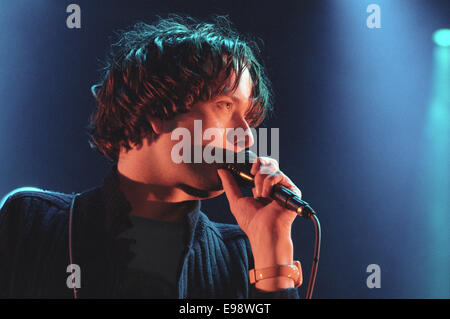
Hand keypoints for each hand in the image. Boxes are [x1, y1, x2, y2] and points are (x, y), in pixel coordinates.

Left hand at [217, 156, 301, 289]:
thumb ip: (229, 184)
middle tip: (252, 172)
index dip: (256, 163)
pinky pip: (278, 175)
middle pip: (270, 163)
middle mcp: (275, 187)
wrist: (263, 231)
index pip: (263, 167)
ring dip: (260, 180)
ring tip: (260, 195)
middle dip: (259, 164)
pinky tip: (267, 196)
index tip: (249, 169)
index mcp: (263, 188)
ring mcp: (284, 188)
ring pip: (272, 169)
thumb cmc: (251, 221)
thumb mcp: (236, 200)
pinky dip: (268, 184)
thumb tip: (221, 171)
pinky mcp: (292, 190)